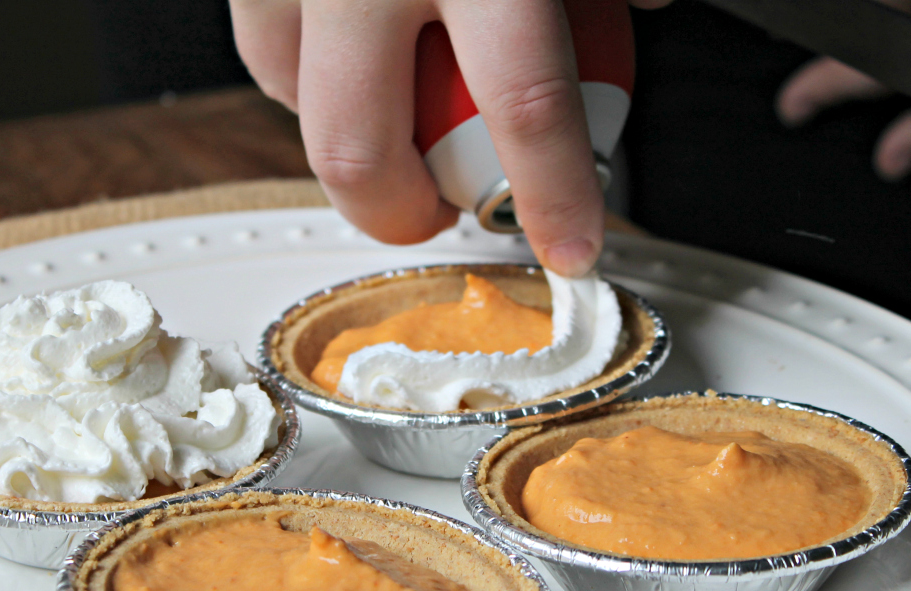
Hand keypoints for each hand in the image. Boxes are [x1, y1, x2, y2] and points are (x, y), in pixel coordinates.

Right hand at [231, 1, 667, 276]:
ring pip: (286, 94)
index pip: (519, 105)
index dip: (550, 194)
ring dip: (341, 138)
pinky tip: (344, 54)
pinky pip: (261, 35)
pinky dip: (300, 65)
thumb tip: (649, 1)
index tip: (571, 246)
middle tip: (440, 215)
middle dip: (398, 215)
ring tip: (391, 131)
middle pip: (356, 149)